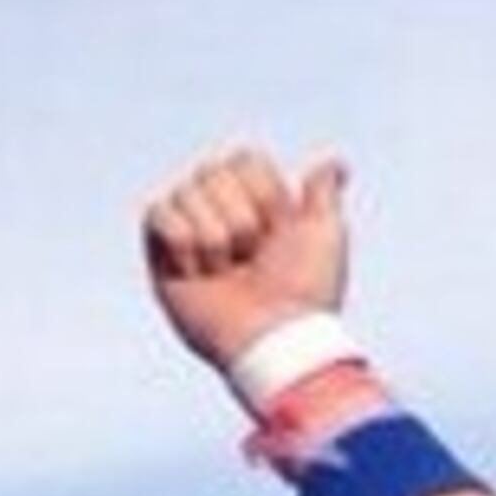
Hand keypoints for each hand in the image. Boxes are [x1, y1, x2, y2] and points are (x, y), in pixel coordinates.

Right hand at [140, 145, 353, 377]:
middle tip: (252, 258)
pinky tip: (199, 275)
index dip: (266, 196)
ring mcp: (189, 231)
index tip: (280, 233)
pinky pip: (160, 214)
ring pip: (188, 193)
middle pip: (213, 171)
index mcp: (256, 203)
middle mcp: (220, 211)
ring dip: (215, 240)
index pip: (245, 160)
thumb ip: (323, 193)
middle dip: (240, 219)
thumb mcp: (326, 234)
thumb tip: (335, 163)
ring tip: (226, 273)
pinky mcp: (160, 253)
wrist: (275, 336)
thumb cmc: (305, 291)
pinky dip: (185, 246)